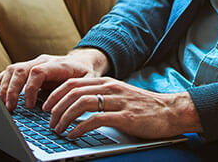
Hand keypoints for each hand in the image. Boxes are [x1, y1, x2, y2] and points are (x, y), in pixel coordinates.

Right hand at [0, 48, 109, 111]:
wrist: (84, 61)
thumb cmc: (86, 73)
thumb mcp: (87, 82)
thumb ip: (75, 91)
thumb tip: (60, 106)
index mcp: (57, 64)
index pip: (37, 72)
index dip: (29, 89)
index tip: (28, 105)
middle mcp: (43, 61)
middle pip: (20, 70)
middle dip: (12, 90)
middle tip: (10, 108)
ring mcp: (34, 63)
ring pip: (13, 69)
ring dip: (4, 87)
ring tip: (2, 104)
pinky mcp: (28, 67)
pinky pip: (11, 71)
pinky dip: (1, 80)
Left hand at [43, 77, 201, 138]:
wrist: (171, 111)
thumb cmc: (146, 107)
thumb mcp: (121, 96)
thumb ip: (103, 97)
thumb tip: (79, 107)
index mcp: (108, 82)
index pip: (73, 83)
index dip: (56, 94)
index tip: (46, 106)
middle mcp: (111, 88)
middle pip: (73, 92)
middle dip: (56, 107)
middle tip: (49, 121)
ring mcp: (118, 101)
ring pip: (81, 103)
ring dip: (64, 117)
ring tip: (58, 129)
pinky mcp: (124, 116)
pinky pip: (95, 119)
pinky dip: (80, 127)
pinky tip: (74, 134)